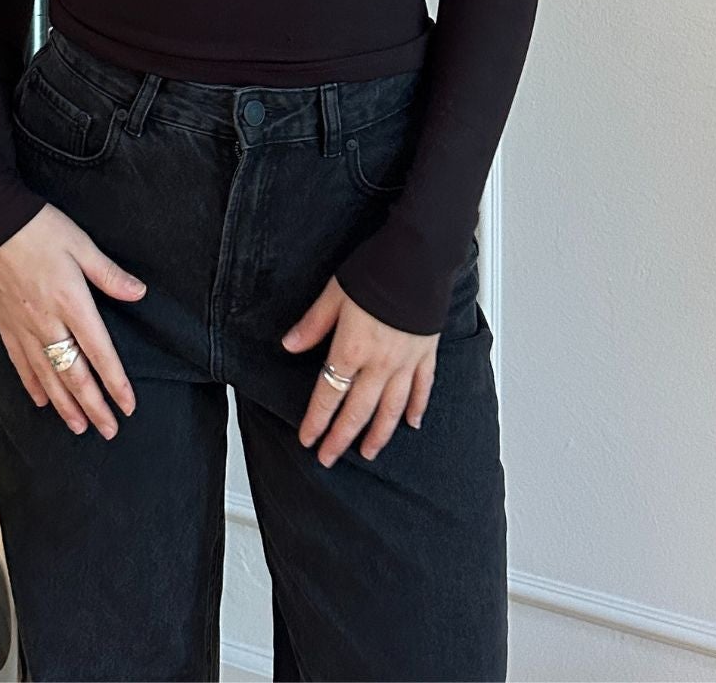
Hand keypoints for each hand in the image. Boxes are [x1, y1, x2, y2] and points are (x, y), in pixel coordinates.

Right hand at [0, 202, 148, 440]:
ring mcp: (24, 328)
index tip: (128, 405)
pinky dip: (32, 386)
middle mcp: (47, 323)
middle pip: (73, 375)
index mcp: (72, 303)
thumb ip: (110, 275)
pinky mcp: (5, 326)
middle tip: (108, 430)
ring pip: (47, 377)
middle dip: (93, 406)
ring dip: (65, 406)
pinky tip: (41, 400)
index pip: (99, 353)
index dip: (115, 383)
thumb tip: (139, 293)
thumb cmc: (38, 228)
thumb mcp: (82, 245)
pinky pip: (20, 365)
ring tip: (78, 427)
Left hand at [280, 274, 437, 466]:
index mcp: (352, 349)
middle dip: (341, 438)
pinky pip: (422, 388)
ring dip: (378, 434)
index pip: (329, 395)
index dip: (316, 420)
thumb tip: (289, 344)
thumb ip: (313, 324)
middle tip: (329, 458)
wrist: (418, 258)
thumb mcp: (334, 294)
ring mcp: (406, 361)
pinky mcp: (426, 353)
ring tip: (368, 452)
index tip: (308, 439)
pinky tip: (412, 423)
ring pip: (391, 408)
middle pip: (357, 411)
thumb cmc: (377, 271)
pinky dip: (417, 407)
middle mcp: (380, 363)